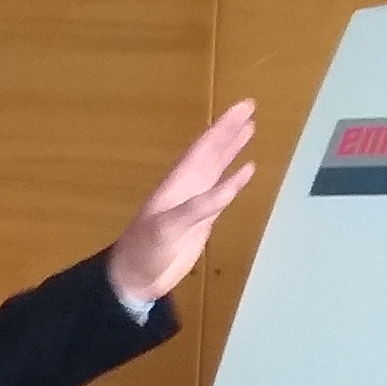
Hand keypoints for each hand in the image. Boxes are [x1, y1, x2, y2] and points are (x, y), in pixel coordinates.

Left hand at [106, 100, 259, 308]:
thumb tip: (229, 186)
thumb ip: (198, 208)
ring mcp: (194, 202)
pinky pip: (221, 193)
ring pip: (216, 167)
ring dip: (231, 149)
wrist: (135, 278)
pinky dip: (234, 180)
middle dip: (229, 130)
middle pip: (211, 151)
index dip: (223, 127)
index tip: (244, 107)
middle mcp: (186, 187)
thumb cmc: (146, 251)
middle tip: (250, 107)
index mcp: (177, 183)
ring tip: (250, 128)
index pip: (204, 147)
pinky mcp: (201, 221)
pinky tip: (246, 171)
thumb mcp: (168, 228)